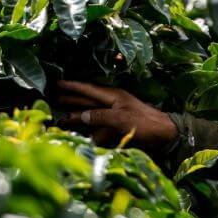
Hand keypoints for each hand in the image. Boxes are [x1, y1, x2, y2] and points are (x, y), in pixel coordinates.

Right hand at [56, 80, 177, 147]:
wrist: (165, 135)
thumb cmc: (145, 123)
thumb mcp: (121, 119)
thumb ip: (100, 116)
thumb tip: (81, 115)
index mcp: (113, 96)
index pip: (88, 89)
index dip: (72, 86)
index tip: (57, 83)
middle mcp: (112, 103)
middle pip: (87, 100)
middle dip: (70, 99)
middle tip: (52, 98)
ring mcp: (115, 115)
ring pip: (91, 114)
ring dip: (77, 115)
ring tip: (61, 117)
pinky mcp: (118, 126)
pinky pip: (100, 127)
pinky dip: (91, 130)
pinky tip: (82, 134)